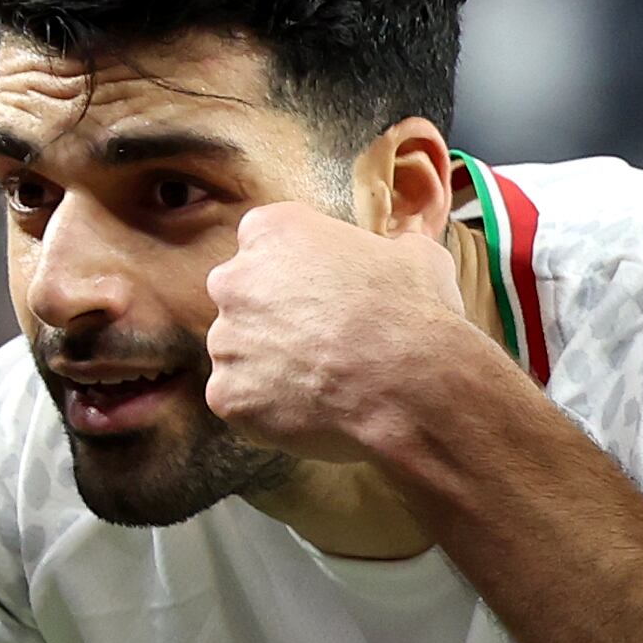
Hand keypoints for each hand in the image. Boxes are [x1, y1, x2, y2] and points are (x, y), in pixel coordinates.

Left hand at [204, 202, 501, 467]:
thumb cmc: (417, 314)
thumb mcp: (414, 255)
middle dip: (275, 318)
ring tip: (324, 383)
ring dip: (271, 366)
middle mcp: (235, 280)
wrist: (414, 386)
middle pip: (244, 298)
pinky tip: (313, 412)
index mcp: (272, 230)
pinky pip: (242, 402)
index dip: (298, 274)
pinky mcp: (228, 395)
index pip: (266, 244)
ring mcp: (225, 342)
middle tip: (322, 343)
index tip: (324, 295)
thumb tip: (395, 257)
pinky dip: (269, 411)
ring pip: (240, 354)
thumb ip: (383, 251)